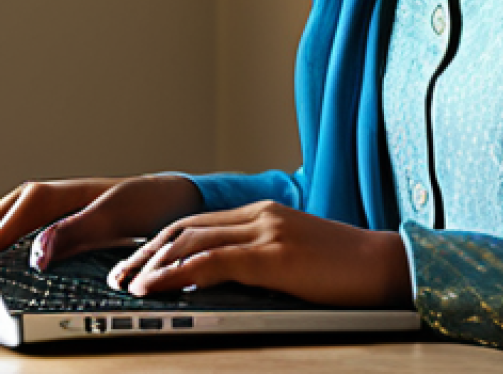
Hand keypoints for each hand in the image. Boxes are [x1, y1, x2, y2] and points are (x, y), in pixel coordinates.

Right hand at [0, 175, 201, 260]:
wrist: (173, 201)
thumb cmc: (148, 204)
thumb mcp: (116, 216)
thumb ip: (78, 230)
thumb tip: (37, 251)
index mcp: (64, 193)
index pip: (17, 210)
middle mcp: (57, 199)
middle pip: (6, 214)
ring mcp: (59, 211)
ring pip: (12, 222)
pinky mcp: (65, 226)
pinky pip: (24, 232)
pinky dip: (6, 246)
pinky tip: (1, 264)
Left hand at [107, 200, 411, 307]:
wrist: (386, 266)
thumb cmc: (343, 271)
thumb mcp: (293, 260)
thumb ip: (257, 261)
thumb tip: (216, 283)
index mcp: (261, 214)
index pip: (196, 223)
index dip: (159, 243)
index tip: (133, 264)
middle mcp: (258, 214)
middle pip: (185, 228)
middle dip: (146, 252)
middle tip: (117, 277)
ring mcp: (266, 231)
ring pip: (193, 241)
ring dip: (153, 264)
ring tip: (127, 286)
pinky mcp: (275, 254)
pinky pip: (215, 262)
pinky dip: (180, 274)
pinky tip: (160, 287)